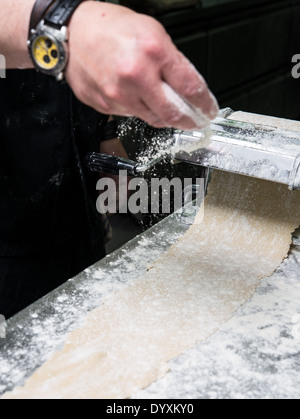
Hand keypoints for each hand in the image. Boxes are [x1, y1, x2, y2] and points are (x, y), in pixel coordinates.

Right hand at [66, 1, 218, 130]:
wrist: (72, 34)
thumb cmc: (110, 28)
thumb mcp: (152, 32)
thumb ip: (172, 61)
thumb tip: (187, 88)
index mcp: (153, 52)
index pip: (190, 88)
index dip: (205, 104)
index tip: (209, 110)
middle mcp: (136, 76)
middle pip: (173, 114)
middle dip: (189, 121)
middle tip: (196, 121)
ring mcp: (119, 94)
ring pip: (153, 119)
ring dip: (164, 116)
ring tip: (167, 107)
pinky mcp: (106, 105)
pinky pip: (132, 115)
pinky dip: (141, 110)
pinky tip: (137, 97)